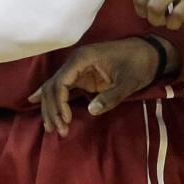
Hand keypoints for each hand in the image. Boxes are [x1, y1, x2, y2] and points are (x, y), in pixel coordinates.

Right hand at [27, 37, 161, 135]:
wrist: (149, 52)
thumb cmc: (139, 65)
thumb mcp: (128, 82)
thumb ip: (110, 97)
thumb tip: (91, 111)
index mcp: (83, 59)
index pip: (61, 82)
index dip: (59, 103)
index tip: (66, 121)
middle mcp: (74, 62)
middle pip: (53, 86)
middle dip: (53, 109)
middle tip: (58, 130)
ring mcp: (77, 68)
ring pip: (54, 87)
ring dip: (51, 106)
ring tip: (51, 127)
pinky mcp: (82, 75)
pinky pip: (61, 85)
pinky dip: (50, 95)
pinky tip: (34, 100)